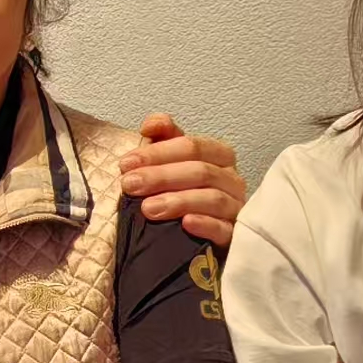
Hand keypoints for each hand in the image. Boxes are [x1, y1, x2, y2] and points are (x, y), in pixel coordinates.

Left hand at [122, 114, 246, 245]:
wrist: (197, 237)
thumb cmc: (183, 192)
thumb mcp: (171, 162)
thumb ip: (163, 139)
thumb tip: (150, 125)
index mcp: (218, 155)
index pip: (192, 146)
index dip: (158, 152)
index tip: (126, 163)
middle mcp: (231, 179)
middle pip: (201, 171)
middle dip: (161, 176)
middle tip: (130, 184)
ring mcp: (235, 207)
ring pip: (212, 198)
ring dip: (178, 201)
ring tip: (148, 208)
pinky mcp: (234, 234)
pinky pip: (224, 228)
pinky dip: (205, 224)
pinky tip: (185, 224)